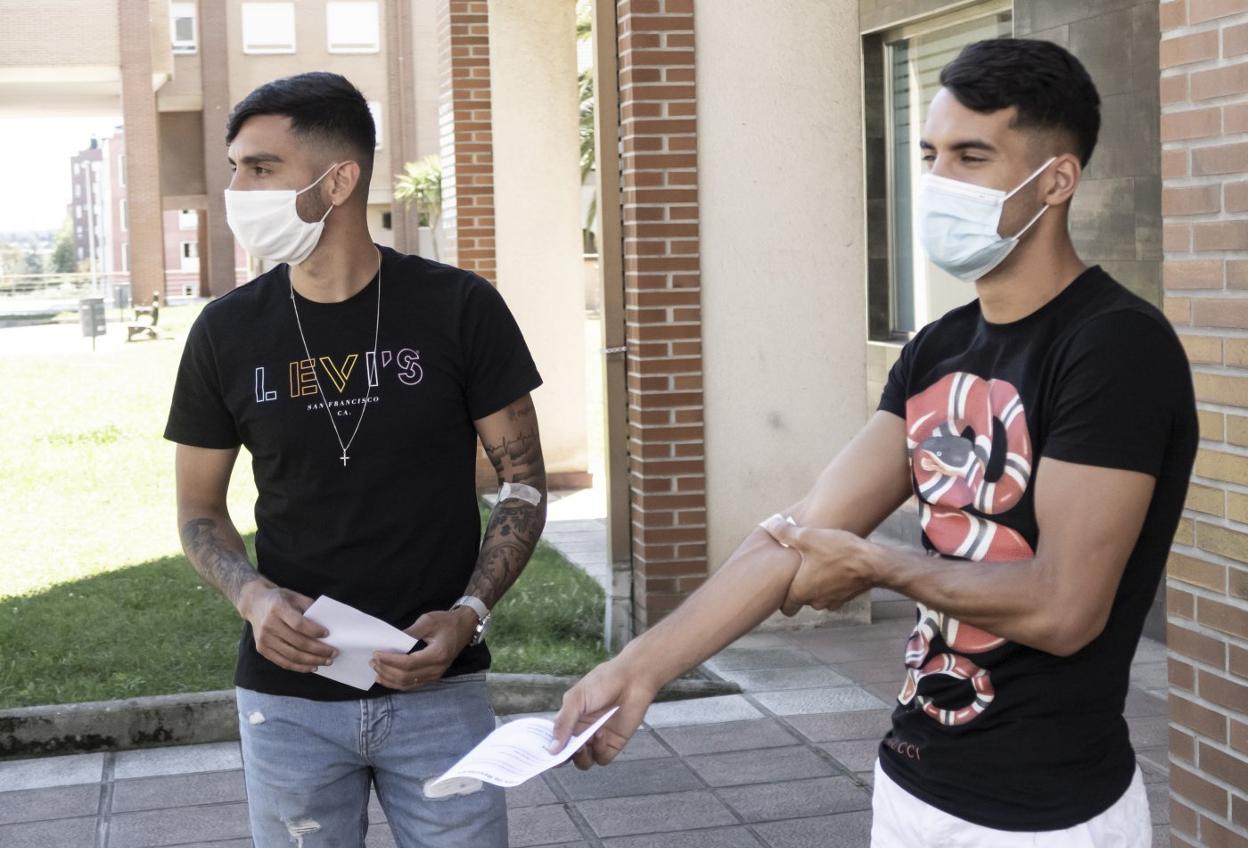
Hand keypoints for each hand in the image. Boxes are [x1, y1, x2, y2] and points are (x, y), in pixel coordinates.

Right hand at [238, 582, 337, 672]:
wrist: (255, 603)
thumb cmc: (281, 599)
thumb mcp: (295, 597)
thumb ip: (310, 609)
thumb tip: (327, 628)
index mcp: (278, 609)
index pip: (298, 624)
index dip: (314, 631)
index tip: (328, 634)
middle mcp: (269, 625)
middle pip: (298, 642)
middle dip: (319, 650)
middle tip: (333, 653)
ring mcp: (264, 639)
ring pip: (292, 655)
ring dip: (312, 661)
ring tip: (326, 662)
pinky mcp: (262, 649)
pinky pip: (283, 662)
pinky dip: (299, 667)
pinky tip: (312, 667)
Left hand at [371, 607, 477, 690]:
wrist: (465, 627)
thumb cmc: (447, 621)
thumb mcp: (428, 621)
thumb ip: (410, 632)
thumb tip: (391, 641)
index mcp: (437, 654)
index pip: (408, 663)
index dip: (390, 660)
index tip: (376, 654)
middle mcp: (437, 669)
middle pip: (406, 676)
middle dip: (386, 670)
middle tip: (373, 661)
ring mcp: (435, 675)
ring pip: (408, 684)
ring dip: (390, 679)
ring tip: (376, 670)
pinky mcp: (433, 677)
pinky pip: (412, 685)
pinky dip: (397, 683)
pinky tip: (386, 678)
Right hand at [550, 656, 658, 769]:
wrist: (631, 679)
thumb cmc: (602, 683)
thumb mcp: (576, 699)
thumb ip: (563, 724)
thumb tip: (552, 749)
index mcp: (569, 721)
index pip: (555, 742)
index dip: (549, 751)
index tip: (545, 757)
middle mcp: (582, 732)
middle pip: (567, 756)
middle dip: (565, 757)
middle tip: (568, 750)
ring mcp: (597, 740)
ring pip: (583, 762)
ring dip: (582, 757)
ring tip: (585, 742)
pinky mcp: (614, 744)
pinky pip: (602, 758)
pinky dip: (599, 750)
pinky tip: (602, 733)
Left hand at [761, 516, 875, 615]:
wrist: (873, 563)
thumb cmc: (838, 552)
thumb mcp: (807, 537)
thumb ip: (785, 532)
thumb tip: (769, 524)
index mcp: (801, 592)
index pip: (786, 608)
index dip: (781, 598)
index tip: (782, 585)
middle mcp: (815, 602)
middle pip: (802, 600)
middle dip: (800, 586)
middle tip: (800, 568)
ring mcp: (833, 601)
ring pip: (819, 596)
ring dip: (818, 584)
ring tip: (819, 564)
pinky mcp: (847, 596)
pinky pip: (834, 593)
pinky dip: (833, 584)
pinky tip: (835, 567)